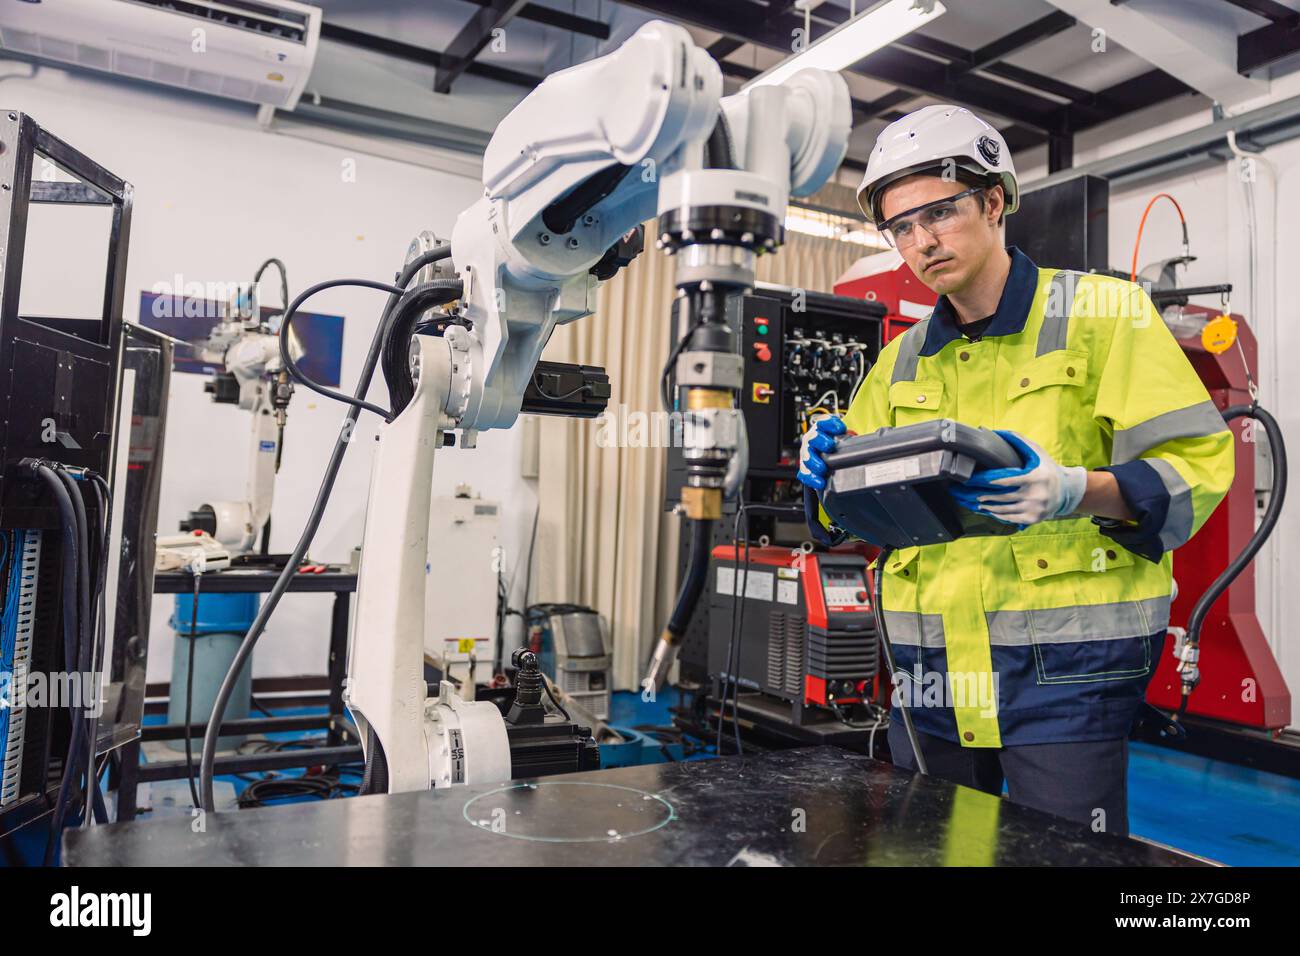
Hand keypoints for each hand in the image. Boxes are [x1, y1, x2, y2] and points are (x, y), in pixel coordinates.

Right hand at [796, 415, 846, 491]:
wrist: (829, 462)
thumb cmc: (837, 449)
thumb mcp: (845, 440)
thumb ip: (853, 439)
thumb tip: (870, 440)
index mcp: (822, 430)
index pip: (823, 422)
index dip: (830, 424)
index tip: (840, 429)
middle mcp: (812, 440)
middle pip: (812, 438)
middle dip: (820, 441)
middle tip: (829, 446)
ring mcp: (807, 454)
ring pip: (806, 457)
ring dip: (814, 462)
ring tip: (822, 468)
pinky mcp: (805, 469)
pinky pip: (805, 474)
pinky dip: (812, 478)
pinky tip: (820, 482)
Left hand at [949, 431, 1086, 525]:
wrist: (1066, 490)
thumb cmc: (1046, 468)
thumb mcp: (1036, 452)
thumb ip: (1017, 441)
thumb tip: (994, 432)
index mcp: (1035, 477)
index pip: (1006, 480)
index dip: (987, 481)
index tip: (972, 480)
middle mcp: (1036, 494)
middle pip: (1001, 497)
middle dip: (982, 496)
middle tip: (968, 494)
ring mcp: (1035, 508)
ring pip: (1004, 509)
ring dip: (986, 507)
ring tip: (973, 502)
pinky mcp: (1033, 519)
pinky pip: (1010, 518)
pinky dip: (996, 514)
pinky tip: (987, 510)